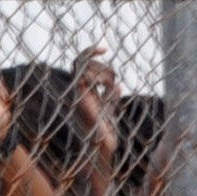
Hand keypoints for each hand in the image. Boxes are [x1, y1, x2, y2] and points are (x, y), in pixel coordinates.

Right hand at [71, 48, 120, 163]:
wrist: (104, 147)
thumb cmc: (106, 132)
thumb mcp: (111, 110)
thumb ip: (112, 98)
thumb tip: (119, 87)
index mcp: (83, 90)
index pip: (81, 63)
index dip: (90, 52)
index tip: (105, 48)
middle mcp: (77, 90)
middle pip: (82, 61)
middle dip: (102, 65)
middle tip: (113, 81)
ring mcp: (78, 94)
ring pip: (84, 67)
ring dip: (102, 72)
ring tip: (112, 86)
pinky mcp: (81, 99)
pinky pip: (84, 78)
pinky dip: (100, 77)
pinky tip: (110, 87)